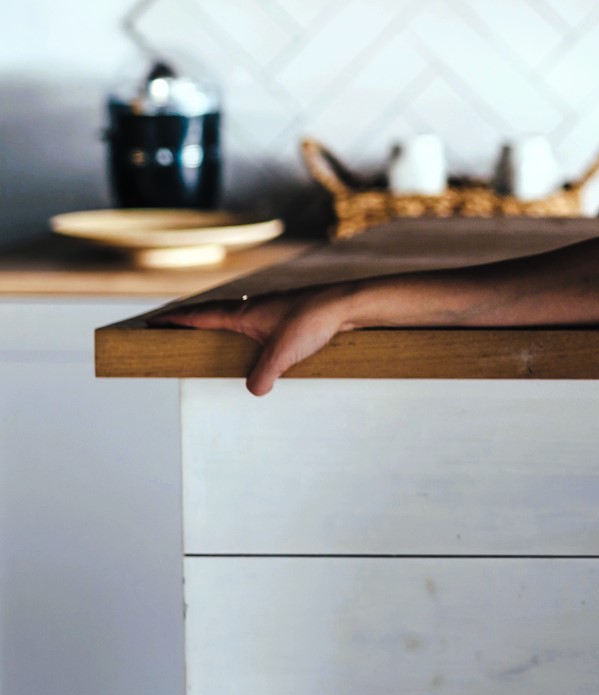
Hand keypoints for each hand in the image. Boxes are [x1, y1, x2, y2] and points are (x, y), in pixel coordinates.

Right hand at [146, 282, 357, 395]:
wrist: (350, 303)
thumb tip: (253, 391)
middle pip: (214, 314)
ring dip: (220, 325)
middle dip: (192, 322)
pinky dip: (246, 332)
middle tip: (172, 329)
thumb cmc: (314, 321)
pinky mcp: (290, 316)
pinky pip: (258, 324)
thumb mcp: (282, 354)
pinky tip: (254, 344)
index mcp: (244, 312)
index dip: (176, 320)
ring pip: (238, 317)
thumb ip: (262, 375)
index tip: (153, 322)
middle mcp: (255, 307)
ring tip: (208, 338)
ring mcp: (273, 310)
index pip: (201, 315)